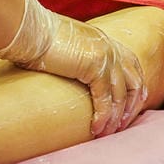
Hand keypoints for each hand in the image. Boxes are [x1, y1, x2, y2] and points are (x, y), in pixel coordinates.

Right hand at [0, 0, 146, 137]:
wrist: (29, 29)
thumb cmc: (35, 38)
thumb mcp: (62, 47)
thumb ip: (72, 58)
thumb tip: (64, 71)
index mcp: (104, 40)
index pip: (131, 66)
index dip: (133, 88)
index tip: (128, 108)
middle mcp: (110, 47)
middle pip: (134, 82)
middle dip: (131, 107)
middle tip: (121, 126)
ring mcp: (105, 56)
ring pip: (121, 95)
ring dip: (115, 118)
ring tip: (106, 134)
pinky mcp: (95, 67)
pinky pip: (105, 99)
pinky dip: (103, 116)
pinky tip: (96, 129)